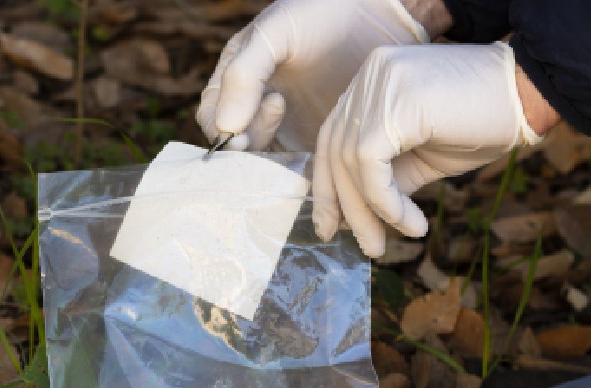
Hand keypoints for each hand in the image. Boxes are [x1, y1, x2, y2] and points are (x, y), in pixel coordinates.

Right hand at [196, 0, 430, 152]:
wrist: (379, 18)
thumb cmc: (322, 15)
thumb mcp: (276, 32)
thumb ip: (244, 75)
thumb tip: (225, 127)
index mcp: (236, 79)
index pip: (211, 117)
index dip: (221, 130)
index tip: (243, 129)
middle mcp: (254, 107)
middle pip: (232, 145)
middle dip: (243, 145)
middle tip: (271, 119)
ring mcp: (283, 128)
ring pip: (259, 161)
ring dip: (267, 156)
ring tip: (290, 117)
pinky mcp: (310, 143)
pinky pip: (291, 168)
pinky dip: (292, 168)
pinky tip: (307, 145)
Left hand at [312, 42, 541, 255]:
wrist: (530, 94)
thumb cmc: (480, 123)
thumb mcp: (421, 156)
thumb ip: (384, 176)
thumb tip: (353, 216)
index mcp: (370, 82)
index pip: (333, 138)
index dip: (328, 186)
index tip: (332, 226)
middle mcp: (369, 76)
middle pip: (336, 151)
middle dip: (344, 206)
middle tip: (366, 248)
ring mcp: (380, 84)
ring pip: (350, 161)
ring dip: (368, 212)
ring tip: (388, 243)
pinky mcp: (396, 103)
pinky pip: (371, 164)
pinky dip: (385, 202)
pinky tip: (410, 223)